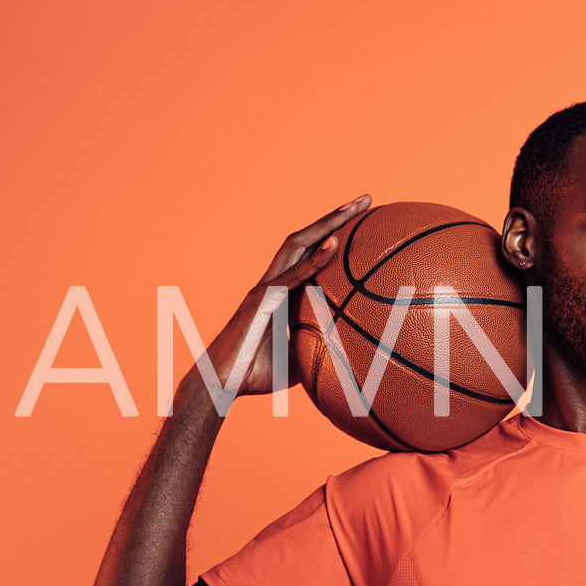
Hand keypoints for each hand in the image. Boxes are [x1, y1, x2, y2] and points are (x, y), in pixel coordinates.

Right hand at [196, 194, 371, 399]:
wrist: (219, 385)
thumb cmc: (253, 376)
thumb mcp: (299, 363)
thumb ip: (319, 352)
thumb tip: (351, 359)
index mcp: (283, 293)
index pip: (311, 255)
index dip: (334, 236)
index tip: (363, 222)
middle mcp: (274, 282)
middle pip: (307, 238)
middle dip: (336, 216)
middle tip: (366, 199)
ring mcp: (266, 288)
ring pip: (298, 245)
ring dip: (327, 223)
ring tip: (356, 207)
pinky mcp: (261, 300)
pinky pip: (292, 276)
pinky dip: (314, 259)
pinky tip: (334, 244)